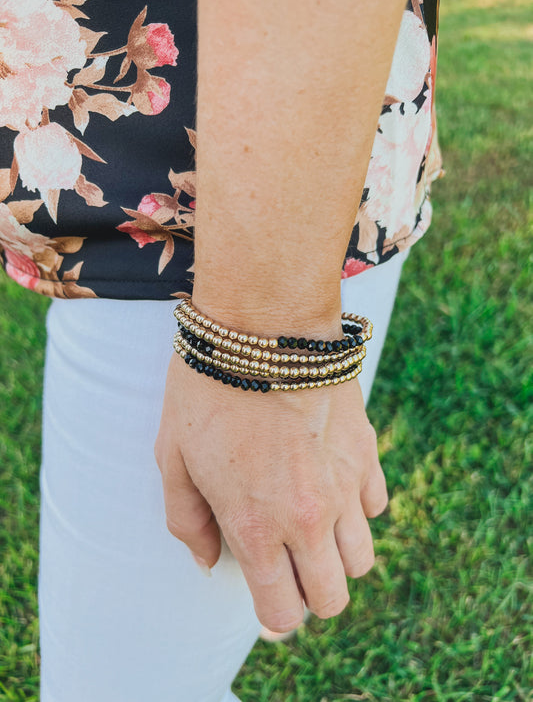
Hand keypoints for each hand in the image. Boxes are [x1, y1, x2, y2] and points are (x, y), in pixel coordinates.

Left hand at [154, 350, 387, 632]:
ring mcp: (345, 485)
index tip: (267, 602)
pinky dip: (357, 508)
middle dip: (309, 594)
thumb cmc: (207, 389)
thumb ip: (187, 522)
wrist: (264, 326)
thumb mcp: (173, 457)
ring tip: (310, 523)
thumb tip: (209, 562)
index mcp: (257, 526)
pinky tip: (330, 482)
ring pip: (361, 559)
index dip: (273, 615)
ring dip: (336, 554)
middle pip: (332, 599)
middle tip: (289, 565)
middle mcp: (310, 517)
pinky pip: (376, 505)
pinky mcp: (367, 452)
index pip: (283, 612)